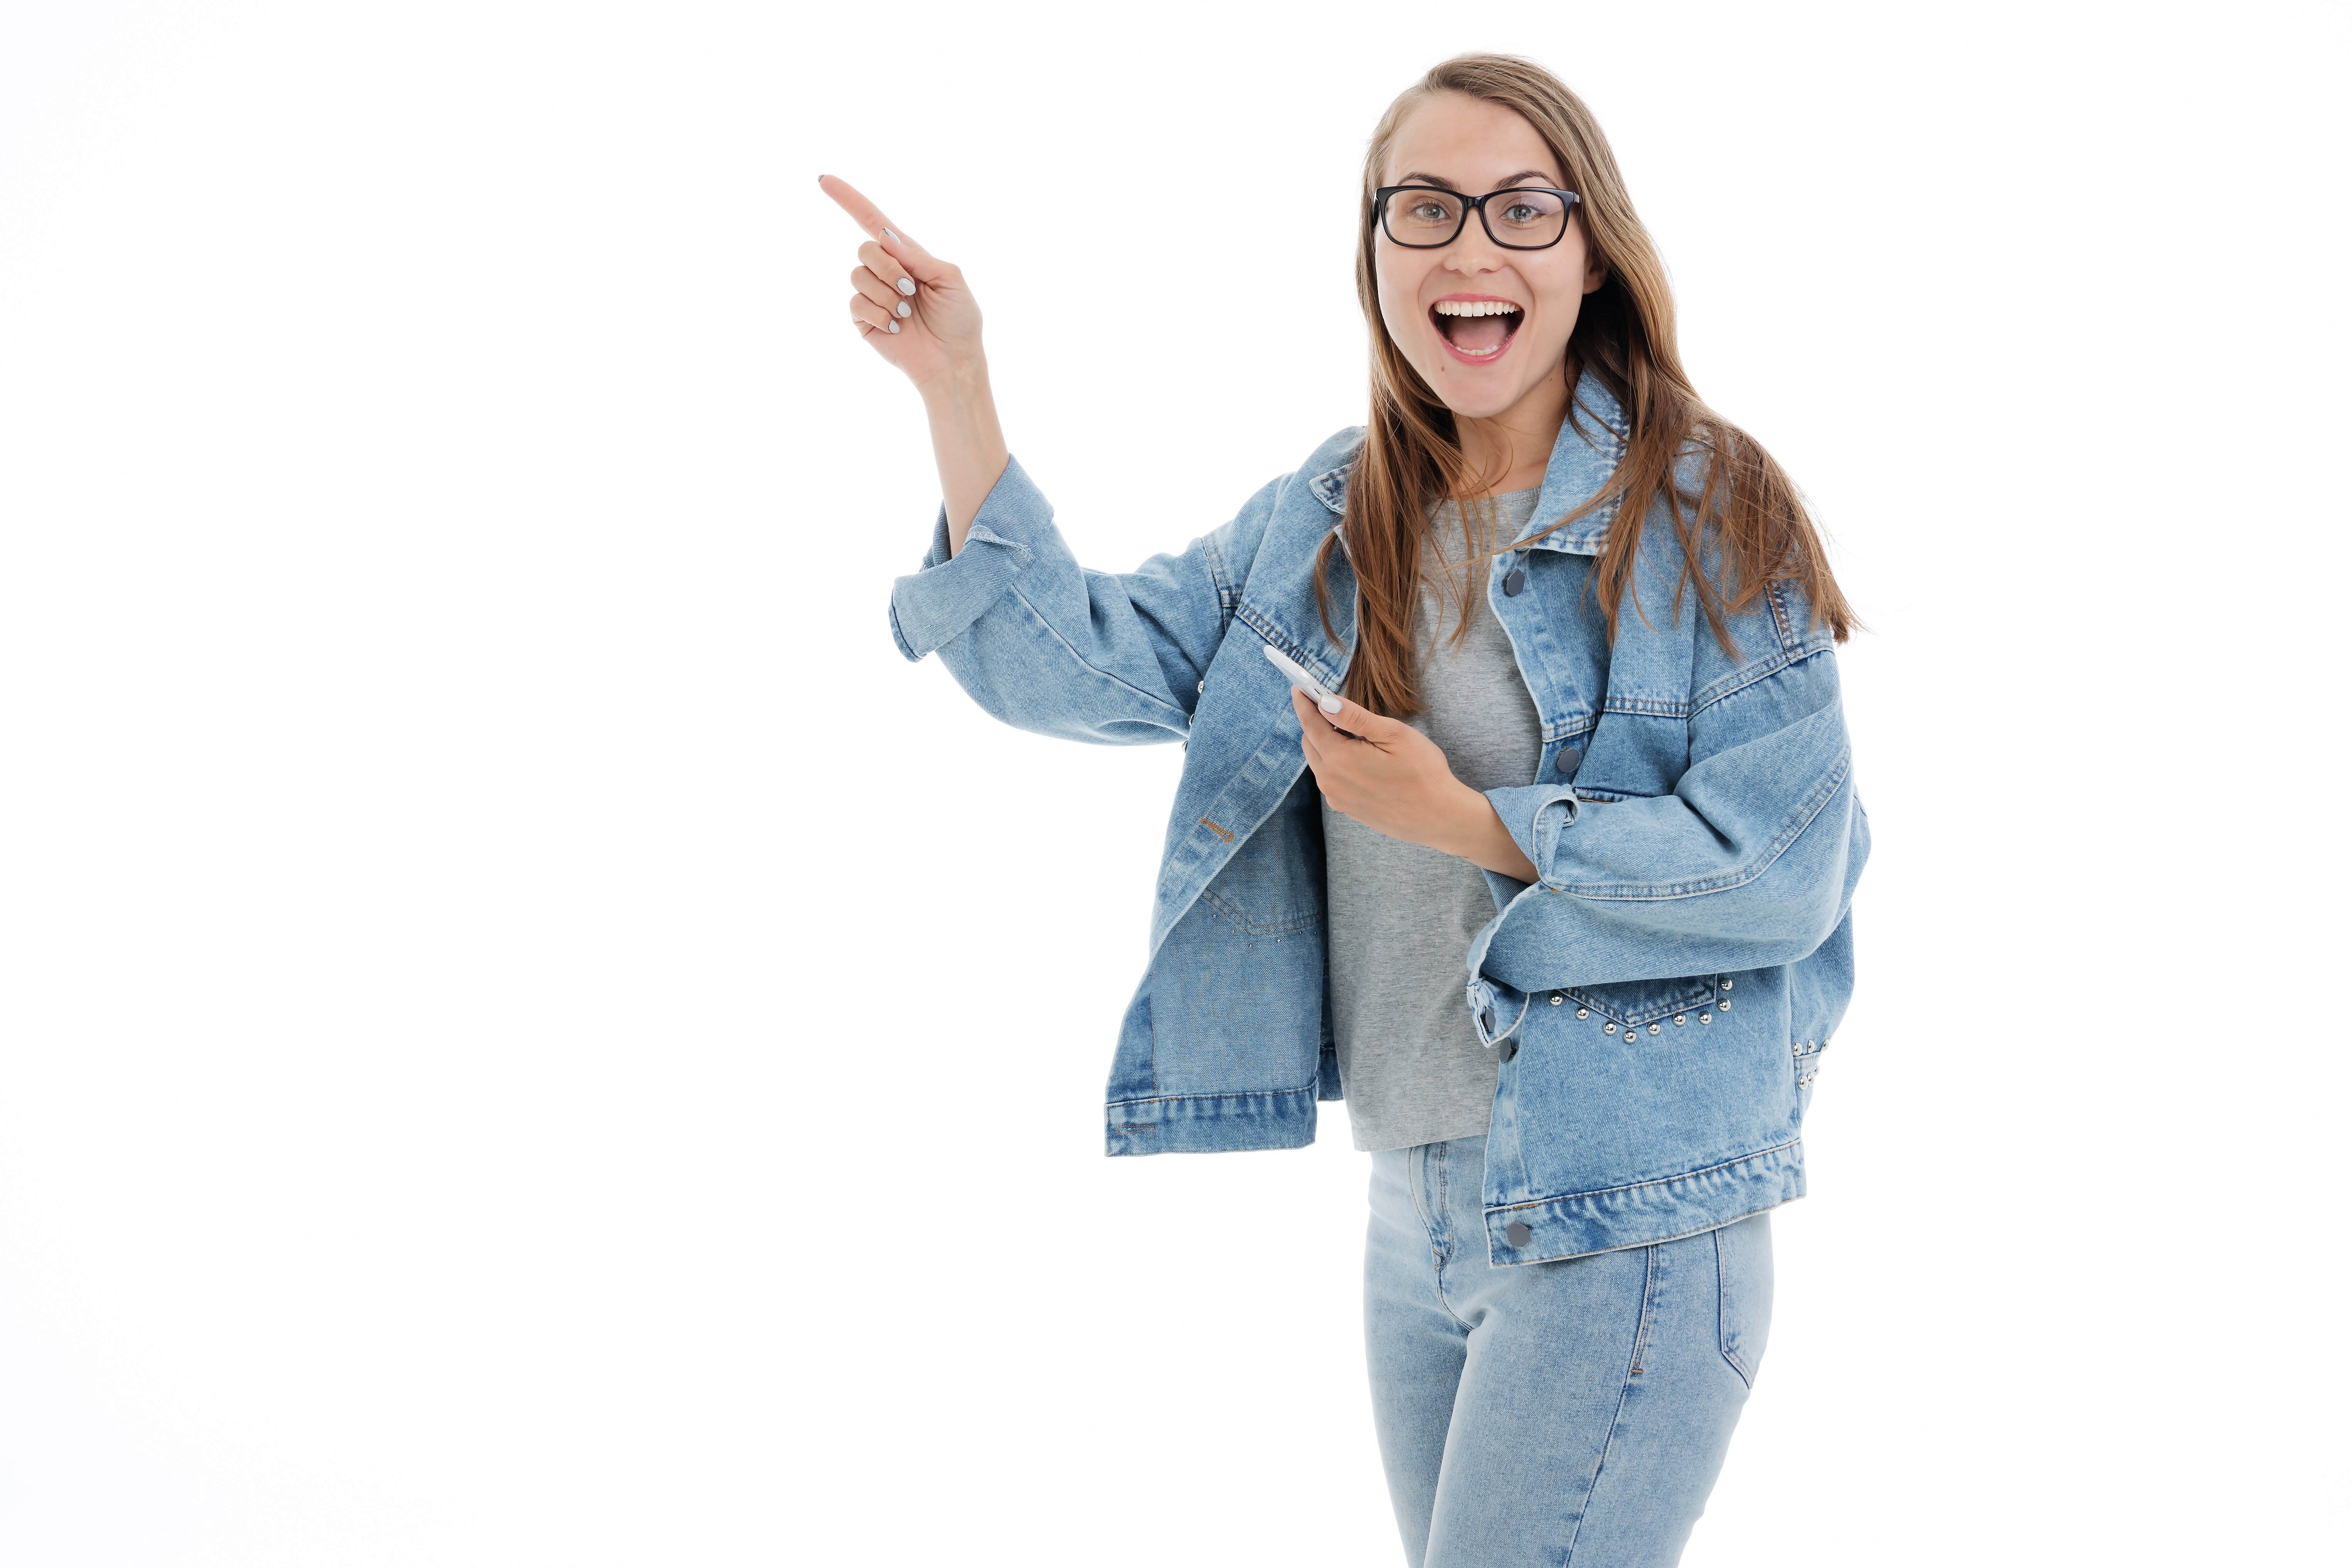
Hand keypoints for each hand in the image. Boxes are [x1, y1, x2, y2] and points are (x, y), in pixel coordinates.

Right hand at [818, 175, 983, 393]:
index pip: (871, 221)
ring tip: (906, 314)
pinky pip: (856, 303)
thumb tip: (884, 236)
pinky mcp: (864, 319)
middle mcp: (885, 271)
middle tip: (911, 289)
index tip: (824, 180)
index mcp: (907, 255)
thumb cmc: (959, 319)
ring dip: (886, 294)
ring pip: (858, 275)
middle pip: (865, 249)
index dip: (848, 199)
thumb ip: (917, 255)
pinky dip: (879, 315)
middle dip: (888, 268)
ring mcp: (872, 294)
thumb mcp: (949, 278)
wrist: (952, 360)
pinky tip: (896, 327)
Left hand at [1292, 689, 1538, 879]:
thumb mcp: (1393, 735)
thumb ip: (1355, 717)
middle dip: (1314, 721)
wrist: (1439, 817)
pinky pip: (1329, 778)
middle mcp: (1330, 781)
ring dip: (1325, 742)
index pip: (1310, 723)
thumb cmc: (1423, 773)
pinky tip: (1359, 758)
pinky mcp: (1345, 807)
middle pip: (1309, 742)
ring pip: (1318, 761)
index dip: (1303, 701)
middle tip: (1330, 705)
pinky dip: (1335, 762)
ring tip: (1350, 732)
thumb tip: (1325, 702)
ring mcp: (1336, 797)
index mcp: (1339, 758)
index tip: (1298, 685)